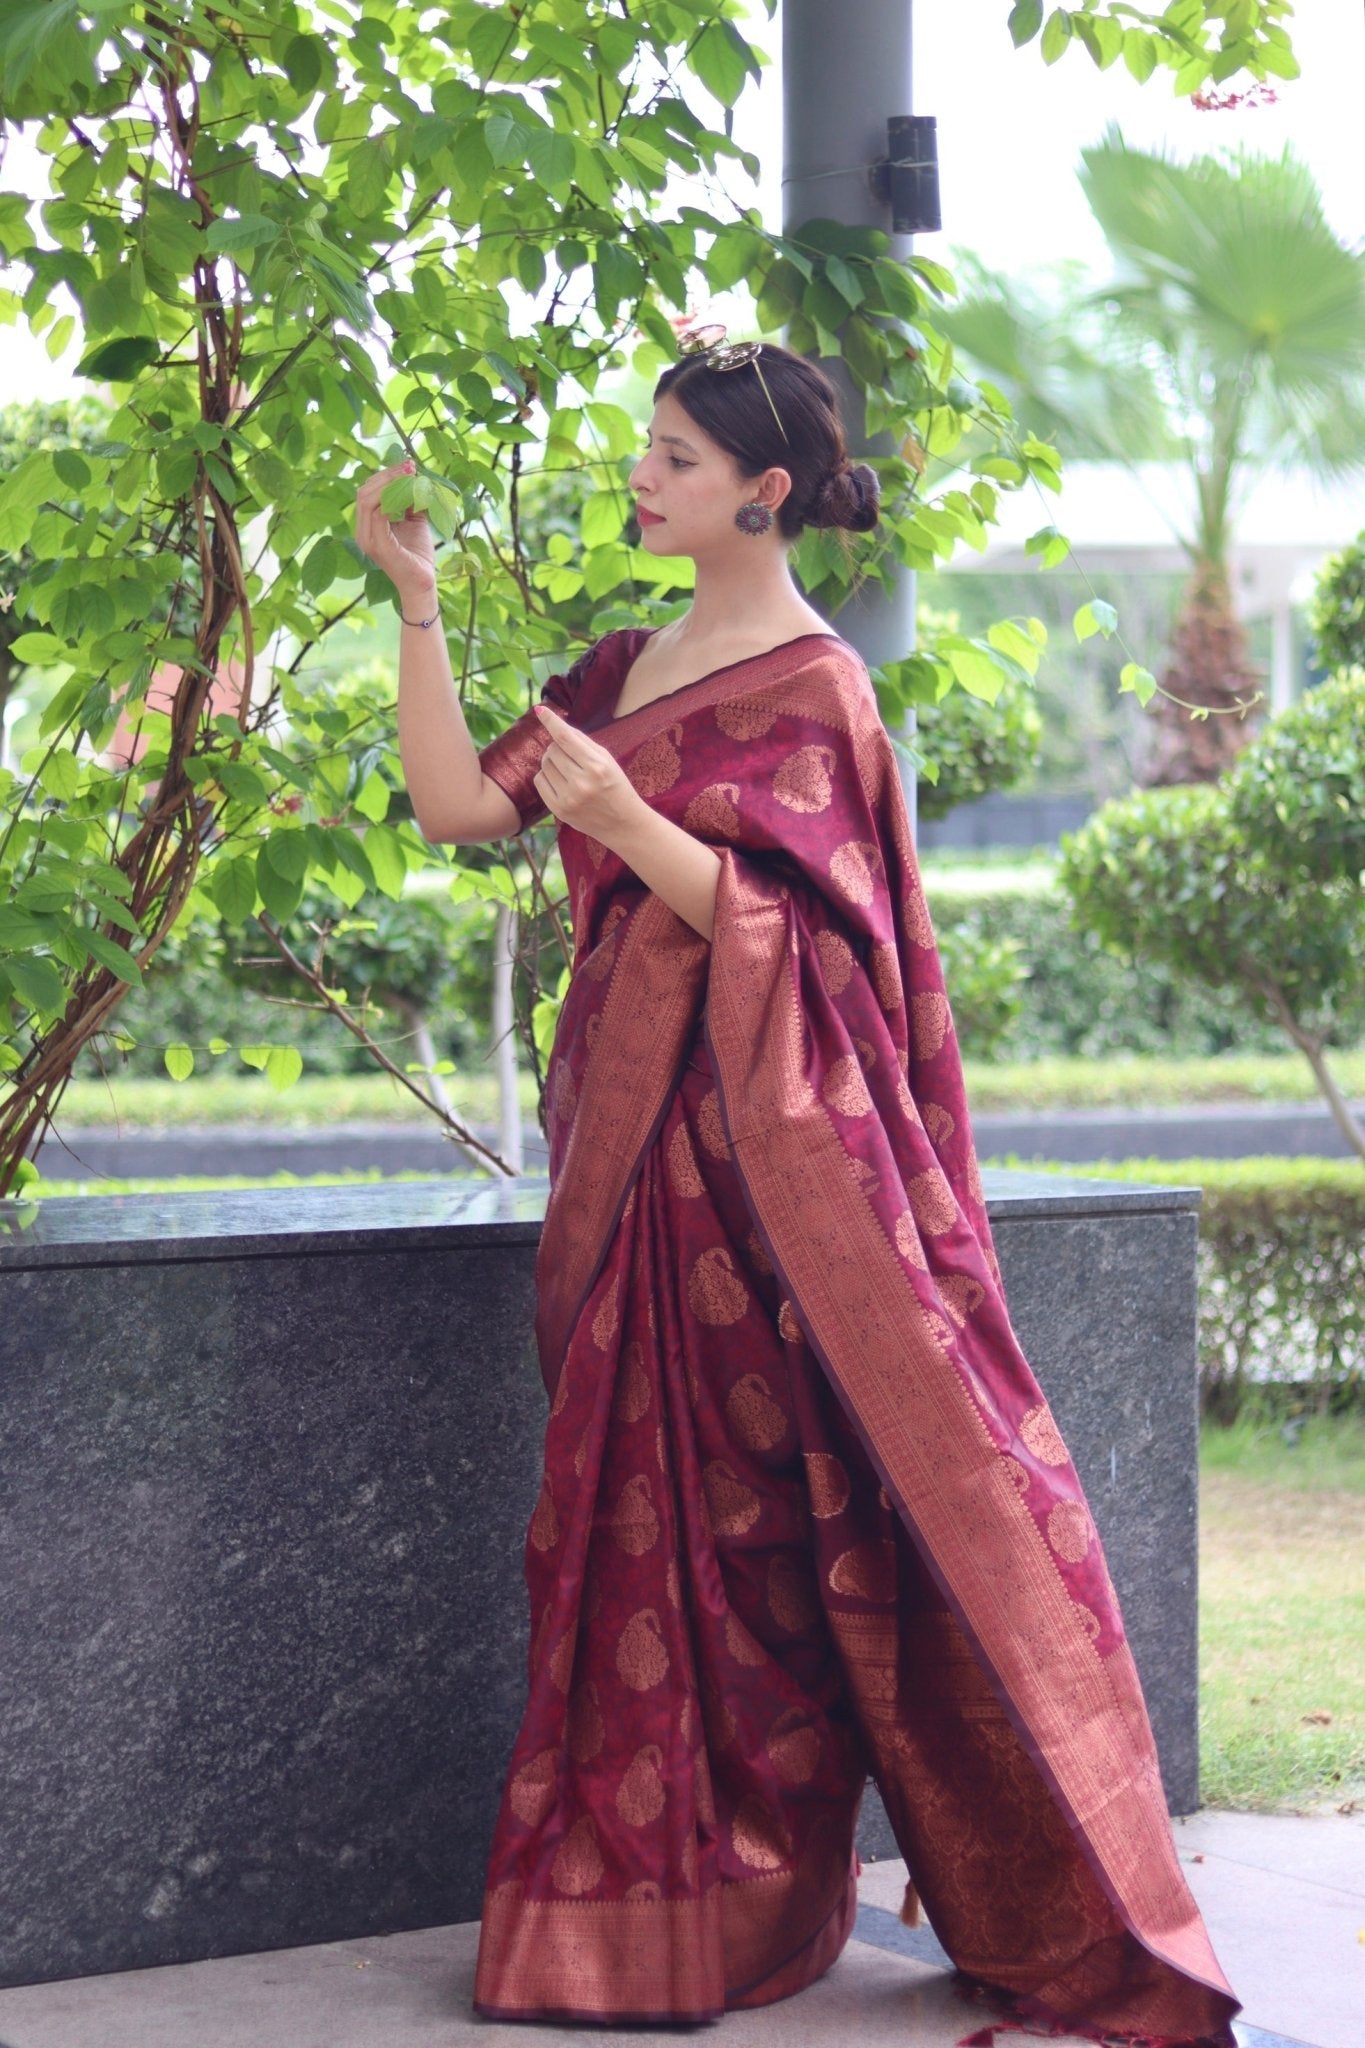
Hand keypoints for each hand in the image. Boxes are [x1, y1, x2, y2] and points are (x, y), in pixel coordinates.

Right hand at [354, 461, 436, 608]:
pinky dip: (393, 500)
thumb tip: (413, 477)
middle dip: (388, 475)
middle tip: (410, 466)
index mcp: (367, 524)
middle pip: (365, 491)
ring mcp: (368, 540)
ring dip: (390, 483)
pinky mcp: (379, 547)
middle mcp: (363, 531)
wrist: (423, 583)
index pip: (368, 491)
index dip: (386, 475)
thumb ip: (409, 501)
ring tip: (410, 474)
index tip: (408, 465)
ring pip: (368, 499)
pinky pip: (379, 515)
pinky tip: (410, 494)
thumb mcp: (414, 521)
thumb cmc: (417, 554)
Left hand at [532, 706, 643, 845]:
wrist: (623, 824)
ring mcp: (569, 798)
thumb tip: (558, 726)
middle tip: (570, 755)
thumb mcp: (607, 760)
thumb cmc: (616, 786)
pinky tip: (560, 781)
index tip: (540, 709)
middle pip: (553, 750)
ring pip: (545, 765)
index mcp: (597, 766)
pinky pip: (540, 781)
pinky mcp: (559, 810)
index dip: (551, 721)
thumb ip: (583, 743)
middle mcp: (581, 783)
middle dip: (557, 747)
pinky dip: (546, 776)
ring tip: (568, 770)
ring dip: (552, 762)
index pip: (566, 738)